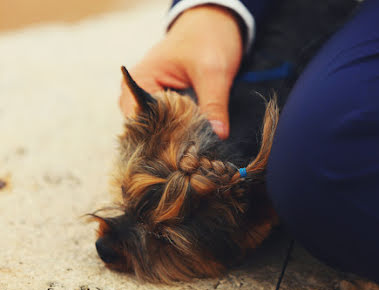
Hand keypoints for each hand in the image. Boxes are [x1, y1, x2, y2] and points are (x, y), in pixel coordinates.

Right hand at [119, 5, 243, 138]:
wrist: (212, 25)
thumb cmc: (207, 40)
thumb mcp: (214, 72)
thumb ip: (214, 104)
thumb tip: (218, 136)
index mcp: (138, 82)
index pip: (144, 123)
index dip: (165, 138)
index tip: (188, 148)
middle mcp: (135, 96)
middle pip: (148, 132)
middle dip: (172, 142)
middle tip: (197, 149)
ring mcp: (147, 103)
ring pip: (158, 133)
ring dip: (177, 139)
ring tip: (197, 144)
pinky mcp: (161, 108)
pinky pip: (167, 128)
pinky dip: (182, 133)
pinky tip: (196, 138)